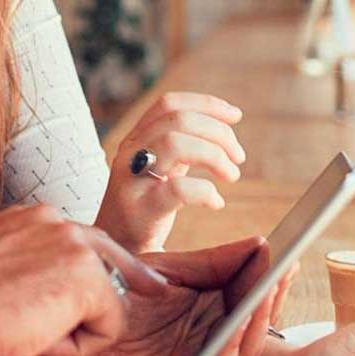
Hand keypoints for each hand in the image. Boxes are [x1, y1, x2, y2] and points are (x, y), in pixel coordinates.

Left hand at [40, 235, 295, 355]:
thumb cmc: (110, 294)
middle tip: (283, 272)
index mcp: (206, 305)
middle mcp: (204, 332)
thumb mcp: (166, 271)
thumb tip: (260, 244)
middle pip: (251, 322)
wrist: (66, 321)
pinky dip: (228, 352)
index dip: (269, 278)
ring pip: (239, 348)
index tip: (284, 256)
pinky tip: (235, 330)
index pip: (248, 293)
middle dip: (270, 299)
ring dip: (256, 323)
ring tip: (264, 295)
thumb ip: (212, 262)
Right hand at [98, 92, 247, 250]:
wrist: (115, 252)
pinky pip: (177, 189)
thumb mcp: (160, 170)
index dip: (205, 103)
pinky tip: (216, 202)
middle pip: (176, 120)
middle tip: (238, 157)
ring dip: (214, 155)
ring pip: (174, 143)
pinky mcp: (139, 210)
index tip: (235, 115)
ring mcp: (131, 180)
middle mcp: (130, 153)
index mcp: (136, 139)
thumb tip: (222, 126)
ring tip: (231, 174)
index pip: (169, 104)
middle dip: (218, 133)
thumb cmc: (144, 210)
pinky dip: (206, 192)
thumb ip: (182, 147)